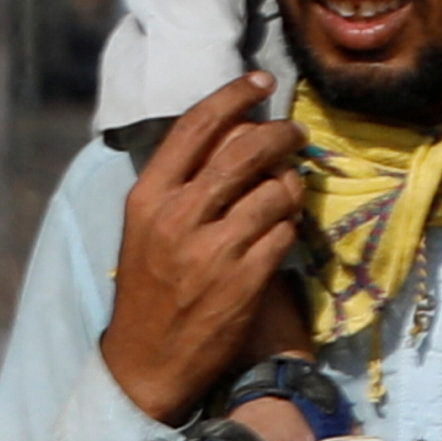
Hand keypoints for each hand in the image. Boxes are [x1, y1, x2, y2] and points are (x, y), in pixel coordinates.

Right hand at [96, 80, 304, 430]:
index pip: (195, 127)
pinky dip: (290, 226)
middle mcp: (178, 217)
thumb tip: (228, 133)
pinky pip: (286, 233)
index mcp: (148, 197)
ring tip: (290, 188)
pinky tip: (283, 230)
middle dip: (279, 134)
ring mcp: (213, 249)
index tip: (260, 81)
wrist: (148, 359)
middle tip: (295, 133)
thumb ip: (179, 183)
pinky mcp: (246, 280)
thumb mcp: (146, 227)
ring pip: (274, 190)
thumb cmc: (149, 287)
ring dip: (291, 183)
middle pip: (244, 150)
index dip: (233, 95)